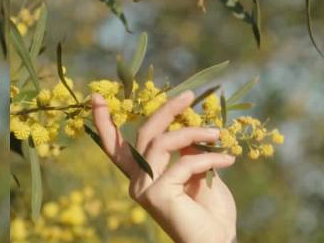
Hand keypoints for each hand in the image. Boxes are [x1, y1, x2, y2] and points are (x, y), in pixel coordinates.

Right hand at [92, 91, 236, 242]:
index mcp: (142, 175)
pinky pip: (183, 163)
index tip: (95, 97)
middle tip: (189, 95)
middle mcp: (137, 181)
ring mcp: (144, 188)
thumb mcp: (198, 171)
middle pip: (144, 134)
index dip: (104, 122)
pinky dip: (208, 159)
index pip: (116, 147)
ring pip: (161, 143)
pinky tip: (227, 161)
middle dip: (165, 110)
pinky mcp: (156, 195)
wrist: (218, 242)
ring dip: (192, 132)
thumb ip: (187, 150)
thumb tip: (189, 124)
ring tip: (218, 134)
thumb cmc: (210, 211)